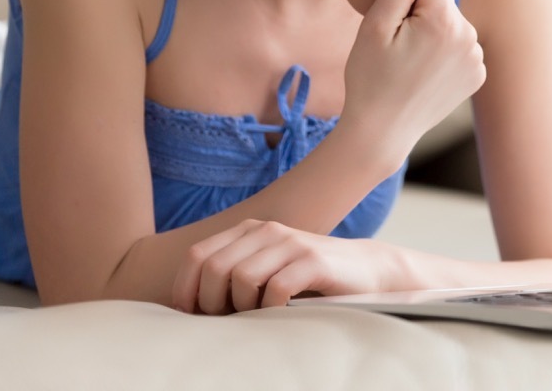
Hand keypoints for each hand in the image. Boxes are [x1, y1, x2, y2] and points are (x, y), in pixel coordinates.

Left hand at [172, 219, 393, 313]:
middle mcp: (267, 230)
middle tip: (228, 320)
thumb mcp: (266, 269)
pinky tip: (282, 312)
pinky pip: (275, 289)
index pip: (197, 255)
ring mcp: (291, 243)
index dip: (186, 289)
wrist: (366, 269)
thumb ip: (232, 276)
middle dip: (212, 303)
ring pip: (241, 277)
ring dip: (243, 307)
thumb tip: (188, 308)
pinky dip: (271, 308)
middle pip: (214, 268)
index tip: (193, 316)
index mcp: (249, 231)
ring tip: (257, 315)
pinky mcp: (314, 261)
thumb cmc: (308, 279)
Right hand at [342, 0, 485, 153]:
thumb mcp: (373, 26)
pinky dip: (443, 53)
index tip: (396, 10)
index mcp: (444, 21)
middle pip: (444, 0)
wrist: (382, 131)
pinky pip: (459, 47)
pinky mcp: (477, 75)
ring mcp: (477, 58)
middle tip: (398, 43)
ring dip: (433, 32)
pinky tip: (424, 74)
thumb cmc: (370, 78)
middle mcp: (469, 36)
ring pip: (451, 23)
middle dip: (422, 11)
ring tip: (409, 61)